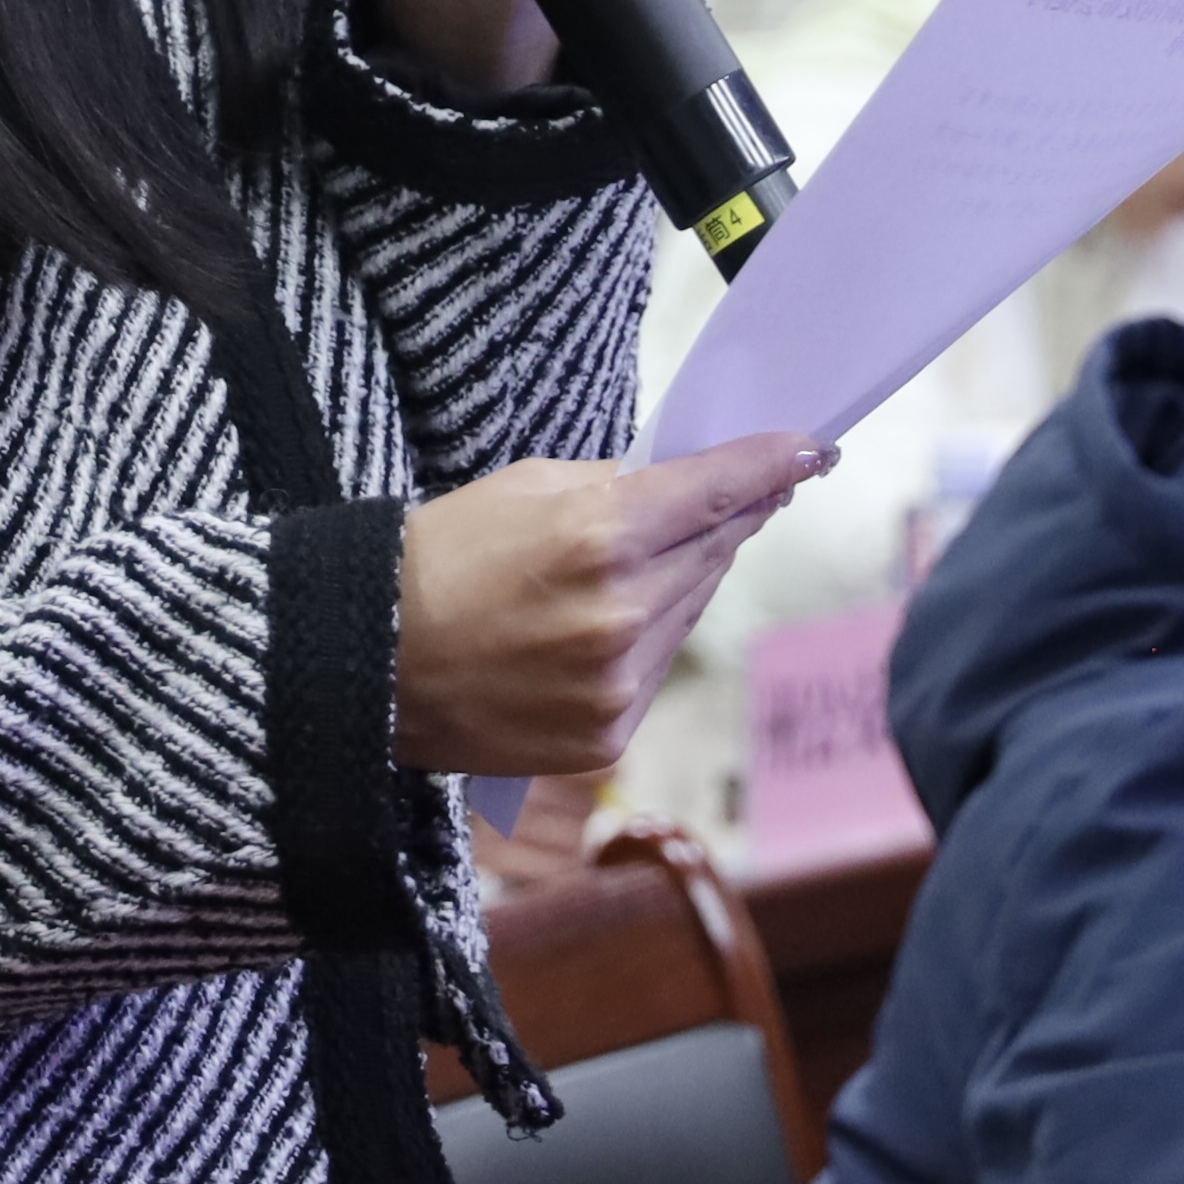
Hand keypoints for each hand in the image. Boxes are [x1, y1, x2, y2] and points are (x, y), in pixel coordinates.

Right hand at [394, 436, 826, 775]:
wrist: (371, 662)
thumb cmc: (440, 558)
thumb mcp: (526, 485)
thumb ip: (619, 486)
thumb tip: (694, 486)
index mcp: (599, 535)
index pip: (718, 491)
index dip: (773, 465)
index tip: (812, 449)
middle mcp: (621, 613)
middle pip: (717, 549)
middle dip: (730, 517)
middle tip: (746, 493)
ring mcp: (618, 682)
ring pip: (692, 610)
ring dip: (683, 579)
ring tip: (634, 565)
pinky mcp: (609, 735)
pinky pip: (658, 667)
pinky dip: (647, 639)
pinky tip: (603, 626)